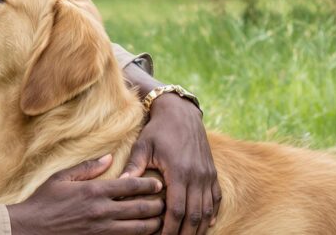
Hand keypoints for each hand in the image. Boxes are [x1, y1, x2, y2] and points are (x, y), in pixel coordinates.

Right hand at [7, 155, 163, 234]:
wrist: (31, 228)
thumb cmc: (44, 201)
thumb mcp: (62, 178)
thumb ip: (88, 168)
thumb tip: (109, 157)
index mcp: (93, 191)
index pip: (129, 185)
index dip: (148, 184)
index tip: (158, 183)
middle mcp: (101, 211)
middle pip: (140, 208)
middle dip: (158, 204)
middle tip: (168, 201)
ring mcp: (101, 229)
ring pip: (138, 228)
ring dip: (154, 223)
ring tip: (163, 219)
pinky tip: (145, 233)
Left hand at [121, 94, 220, 234]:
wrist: (180, 112)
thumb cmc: (157, 130)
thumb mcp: (143, 146)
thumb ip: (133, 167)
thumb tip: (119, 186)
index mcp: (179, 171)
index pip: (175, 209)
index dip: (170, 228)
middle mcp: (196, 176)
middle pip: (194, 215)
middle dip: (185, 233)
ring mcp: (207, 175)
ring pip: (207, 210)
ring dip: (199, 227)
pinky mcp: (212, 172)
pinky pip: (216, 198)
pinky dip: (212, 213)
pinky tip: (206, 225)